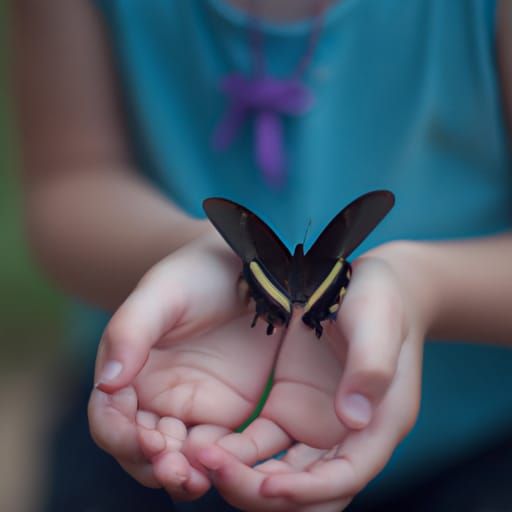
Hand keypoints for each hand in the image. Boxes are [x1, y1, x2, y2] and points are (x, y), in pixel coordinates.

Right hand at [88, 232, 284, 499]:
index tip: (145, 438)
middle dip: (151, 464)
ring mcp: (190, 407)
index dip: (120, 435)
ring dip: (182, 474)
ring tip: (198, 480)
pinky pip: (216, 450)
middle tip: (174, 470)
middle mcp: (153, 396)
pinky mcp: (226, 412)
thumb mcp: (162, 293)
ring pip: (177, 457)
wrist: (246, 269)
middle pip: (140, 449)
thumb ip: (131, 331)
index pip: (109, 417)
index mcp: (127, 370)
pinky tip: (227, 468)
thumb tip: (106, 382)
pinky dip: (215, 465)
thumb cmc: (197, 275)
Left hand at [193, 242, 427, 510]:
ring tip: (202, 457)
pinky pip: (261, 445)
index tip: (268, 486)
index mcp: (379, 423)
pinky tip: (207, 443)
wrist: (361, 285)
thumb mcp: (378, 323)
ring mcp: (314, 425)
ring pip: (281, 474)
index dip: (309, 490)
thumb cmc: (379, 300)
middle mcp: (346, 435)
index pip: (346, 475)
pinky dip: (238, 453)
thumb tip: (354, 419)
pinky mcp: (288, 409)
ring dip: (244, 478)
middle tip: (217, 469)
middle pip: (309, 491)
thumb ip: (371, 366)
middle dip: (264, 493)